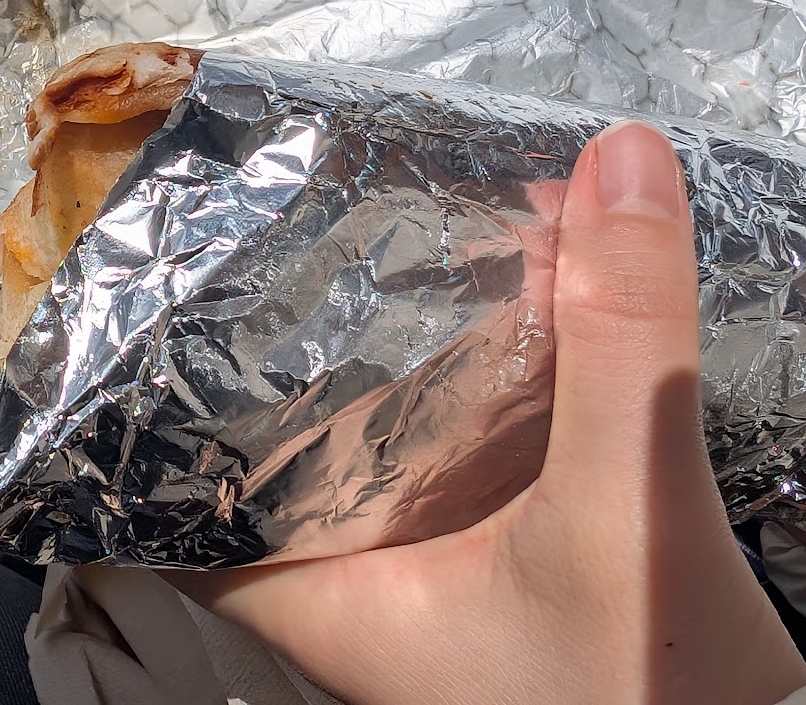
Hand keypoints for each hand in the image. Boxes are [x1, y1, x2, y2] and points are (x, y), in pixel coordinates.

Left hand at [178, 121, 805, 704]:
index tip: (162, 300)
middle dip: (292, 337)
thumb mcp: (626, 511)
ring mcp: (445, 582)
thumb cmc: (655, 700)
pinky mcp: (523, 565)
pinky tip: (513, 296)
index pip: (173, 502)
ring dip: (401, 344)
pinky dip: (487, 373)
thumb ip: (622, 339)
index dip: (149, 410)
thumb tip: (620, 155)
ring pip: (386, 440)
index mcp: (327, 604)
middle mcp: (367, 595)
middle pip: (284, 446)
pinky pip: (473, 448)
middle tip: (291, 219)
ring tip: (397, 223)